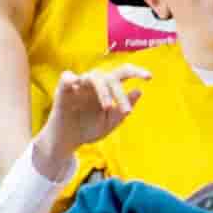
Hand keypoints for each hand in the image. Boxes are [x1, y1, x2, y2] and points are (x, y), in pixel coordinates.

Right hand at [33, 64, 150, 179]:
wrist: (68, 141)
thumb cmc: (89, 128)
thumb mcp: (109, 123)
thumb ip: (122, 109)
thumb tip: (139, 91)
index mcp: (108, 87)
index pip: (123, 73)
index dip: (136, 71)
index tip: (149, 77)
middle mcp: (95, 82)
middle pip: (110, 77)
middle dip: (120, 92)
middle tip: (126, 111)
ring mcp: (79, 85)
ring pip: (94, 77)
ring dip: (104, 91)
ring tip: (108, 107)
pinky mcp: (63, 91)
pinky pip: (66, 78)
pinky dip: (70, 78)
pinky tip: (74, 83)